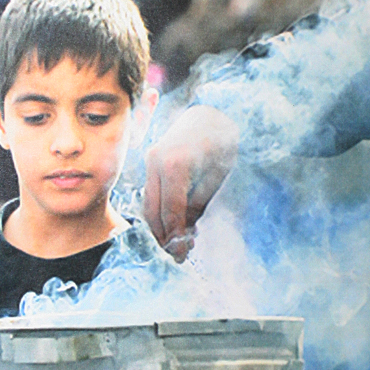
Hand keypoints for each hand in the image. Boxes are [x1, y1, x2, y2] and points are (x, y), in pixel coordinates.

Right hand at [144, 105, 237, 261]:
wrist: (211, 114)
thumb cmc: (221, 144)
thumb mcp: (216, 178)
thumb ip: (197, 206)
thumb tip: (185, 234)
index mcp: (175, 165)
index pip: (171, 210)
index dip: (175, 235)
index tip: (182, 254)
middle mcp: (156, 161)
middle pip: (152, 209)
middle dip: (162, 236)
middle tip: (177, 256)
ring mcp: (150, 160)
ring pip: (148, 203)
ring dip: (159, 226)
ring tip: (176, 244)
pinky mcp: (151, 161)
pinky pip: (151, 192)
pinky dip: (159, 211)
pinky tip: (173, 224)